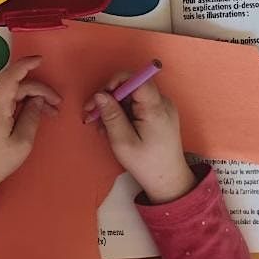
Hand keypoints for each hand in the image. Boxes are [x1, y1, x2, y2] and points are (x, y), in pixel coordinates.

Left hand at [0, 56, 59, 188]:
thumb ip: (32, 116)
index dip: (25, 65)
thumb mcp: (22, 142)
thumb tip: (38, 100)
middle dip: (39, 91)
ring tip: (49, 113)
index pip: (10, 76)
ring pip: (10, 92)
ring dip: (30, 98)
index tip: (41, 60)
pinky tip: (32, 113)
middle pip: (16, 86)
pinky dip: (19, 103)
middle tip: (57, 106)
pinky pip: (3, 100)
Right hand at [83, 72, 195, 203]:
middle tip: (91, 115)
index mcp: (155, 109)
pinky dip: (121, 113)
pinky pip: (136, 105)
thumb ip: (111, 116)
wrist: (168, 179)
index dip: (116, 82)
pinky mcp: (158, 114)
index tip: (100, 97)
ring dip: (112, 108)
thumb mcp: (123, 142)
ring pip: (130, 97)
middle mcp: (162, 103)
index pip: (137, 80)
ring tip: (100, 127)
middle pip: (130, 87)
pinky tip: (111, 128)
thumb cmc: (146, 163)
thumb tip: (99, 94)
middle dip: (108, 98)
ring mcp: (161, 108)